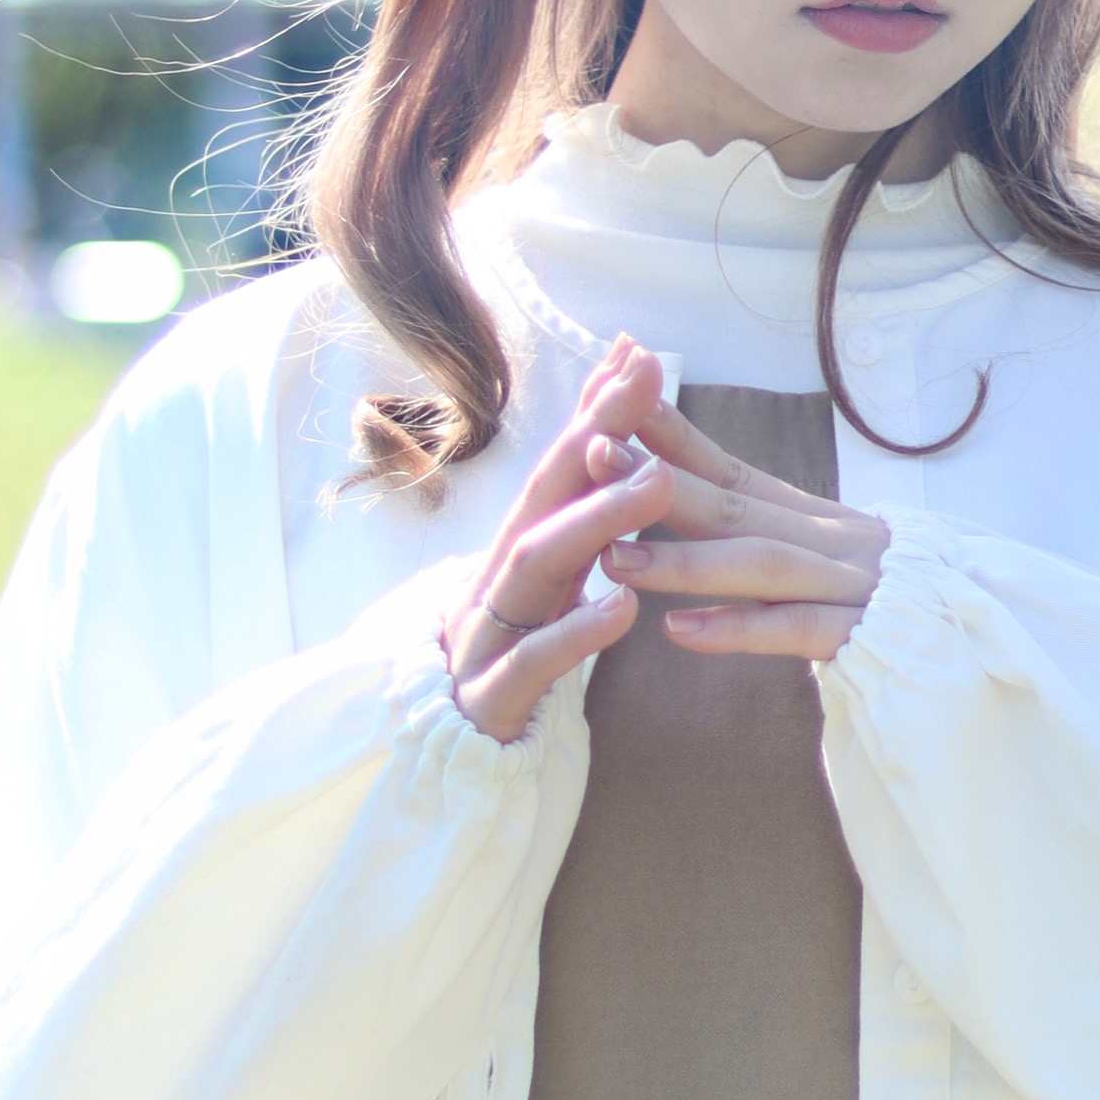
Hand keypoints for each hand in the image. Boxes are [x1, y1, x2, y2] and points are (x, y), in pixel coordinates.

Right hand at [444, 343, 676, 743]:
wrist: (442, 748)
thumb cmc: (512, 652)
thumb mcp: (548, 582)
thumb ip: (578, 523)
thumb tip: (613, 449)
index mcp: (522, 547)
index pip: (560, 466)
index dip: (595, 408)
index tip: (635, 352)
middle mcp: (502, 574)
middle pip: (545, 494)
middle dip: (594, 432)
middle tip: (645, 382)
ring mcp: (492, 629)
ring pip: (538, 562)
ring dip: (598, 517)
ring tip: (658, 482)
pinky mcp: (494, 692)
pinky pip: (537, 659)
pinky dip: (579, 632)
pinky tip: (624, 607)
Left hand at [595, 389, 888, 664]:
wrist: (992, 651)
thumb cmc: (902, 611)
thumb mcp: (831, 559)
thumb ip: (774, 533)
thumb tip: (702, 499)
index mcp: (819, 521)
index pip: (733, 470)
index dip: (672, 436)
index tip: (612, 402)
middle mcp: (834, 542)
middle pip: (735, 506)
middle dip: (658, 480)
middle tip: (589, 455)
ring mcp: (853, 588)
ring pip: (761, 563)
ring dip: (683, 558)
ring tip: (613, 556)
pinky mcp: (869, 640)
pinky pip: (799, 631)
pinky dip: (739, 629)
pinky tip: (681, 631)